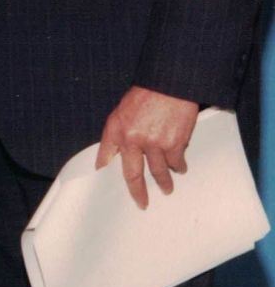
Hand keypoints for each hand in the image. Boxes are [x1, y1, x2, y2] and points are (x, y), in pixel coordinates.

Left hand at [95, 85, 200, 209]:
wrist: (169, 84)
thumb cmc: (146, 94)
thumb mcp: (121, 111)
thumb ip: (116, 133)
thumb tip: (110, 156)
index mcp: (116, 130)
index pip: (106, 155)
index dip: (105, 168)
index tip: (105, 180)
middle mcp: (133, 140)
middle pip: (133, 175)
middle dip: (138, 192)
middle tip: (142, 203)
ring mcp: (154, 144)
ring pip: (158, 172)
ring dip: (163, 182)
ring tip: (166, 189)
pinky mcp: (174, 145)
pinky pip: (176, 163)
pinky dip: (179, 167)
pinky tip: (180, 168)